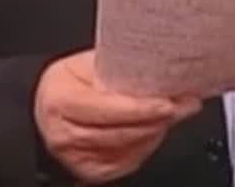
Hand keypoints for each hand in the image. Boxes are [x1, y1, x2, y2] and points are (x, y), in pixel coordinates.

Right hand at [34, 50, 200, 183]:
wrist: (50, 105)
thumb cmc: (70, 81)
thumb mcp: (87, 64)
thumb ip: (117, 66)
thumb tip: (160, 64)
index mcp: (60, 100)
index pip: (107, 109)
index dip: (140, 109)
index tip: (168, 102)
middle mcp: (62, 133)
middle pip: (120, 133)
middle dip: (158, 120)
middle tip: (184, 105)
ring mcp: (74, 156)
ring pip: (127, 149)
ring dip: (155, 132)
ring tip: (174, 113)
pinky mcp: (87, 170)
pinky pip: (126, 163)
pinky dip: (145, 146)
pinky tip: (154, 129)